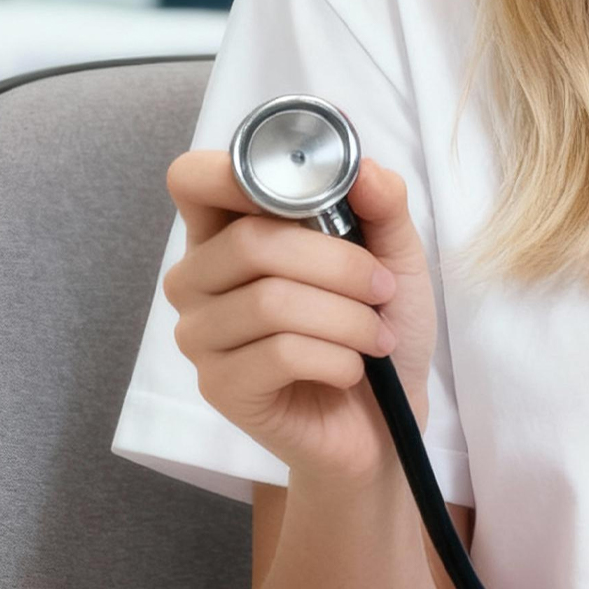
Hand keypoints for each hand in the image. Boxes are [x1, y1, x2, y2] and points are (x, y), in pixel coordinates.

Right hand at [163, 150, 436, 482]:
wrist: (385, 423)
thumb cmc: (378, 330)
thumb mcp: (395, 259)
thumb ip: (381, 206)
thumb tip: (364, 166)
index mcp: (227, 233)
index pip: (193, 178)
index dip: (242, 172)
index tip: (315, 192)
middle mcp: (197, 279)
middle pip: (250, 242)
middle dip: (338, 264)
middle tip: (382, 290)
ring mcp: (200, 335)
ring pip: (271, 302)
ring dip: (347, 319)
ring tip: (374, 337)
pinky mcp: (219, 387)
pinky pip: (281, 354)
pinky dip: (338, 359)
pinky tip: (351, 371)